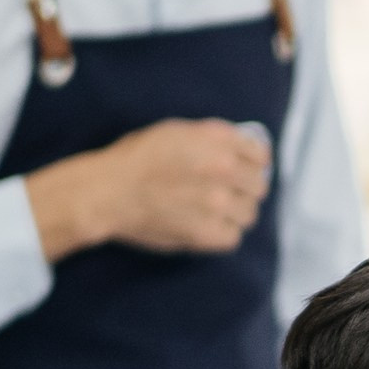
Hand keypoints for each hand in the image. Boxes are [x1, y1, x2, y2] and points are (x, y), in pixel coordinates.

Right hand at [26, 118, 271, 259]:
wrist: (107, 191)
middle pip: (259, 187)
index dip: (254, 164)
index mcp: (217, 142)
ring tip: (212, 211)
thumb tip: (240, 145)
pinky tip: (205, 226)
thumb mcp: (175, 131)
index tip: (245, 170)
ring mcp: (217, 204)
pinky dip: (221, 234)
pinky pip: (232, 237)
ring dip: (234, 214)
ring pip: (249, 214)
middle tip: (225, 193)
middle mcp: (223, 171)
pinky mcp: (207, 233)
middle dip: (244, 190)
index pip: (261, 156)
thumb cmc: (135, 159)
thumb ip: (212, 137)